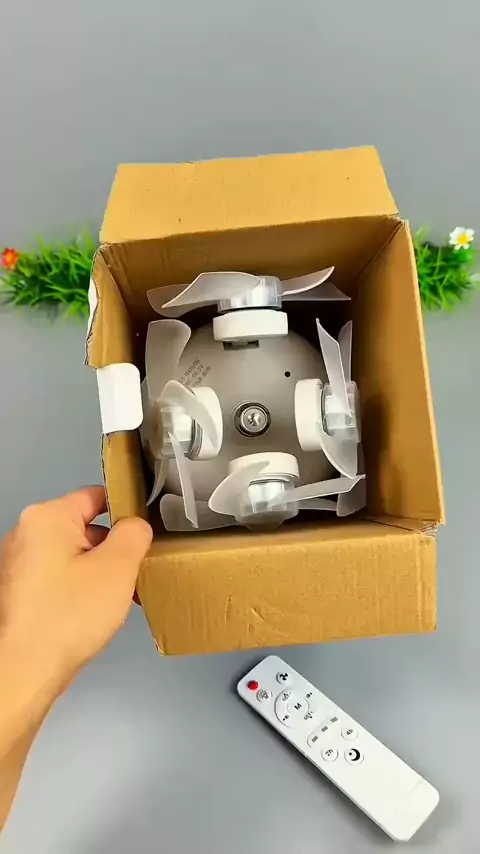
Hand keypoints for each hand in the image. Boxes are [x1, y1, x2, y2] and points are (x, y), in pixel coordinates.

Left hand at [0, 487, 151, 692]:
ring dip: (99, 574)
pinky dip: (79, 590)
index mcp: (47, 517)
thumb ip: (135, 534)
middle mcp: (26, 534)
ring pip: (73, 556)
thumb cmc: (68, 616)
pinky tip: (92, 616)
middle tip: (135, 576)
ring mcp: (18, 564)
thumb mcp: (118, 568)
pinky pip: (58, 579)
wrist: (21, 671)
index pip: (97, 496)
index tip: (147, 536)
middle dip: (114, 551)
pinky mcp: (17, 592)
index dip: (127, 512)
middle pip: (85, 528)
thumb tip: (136, 525)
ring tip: (116, 602)